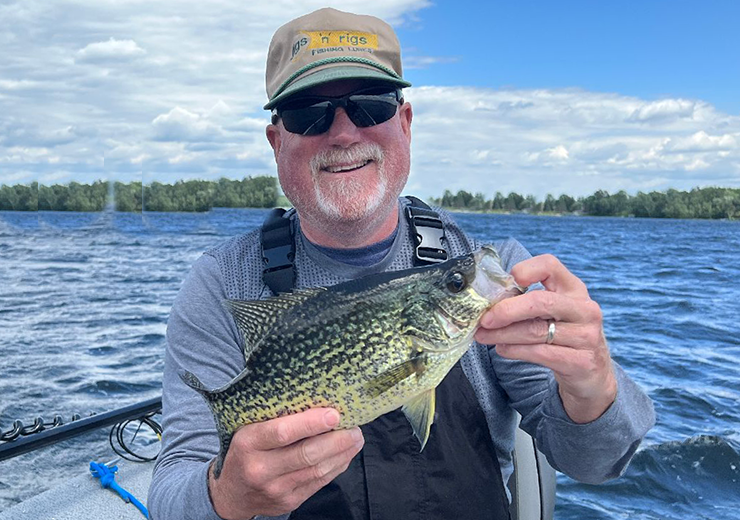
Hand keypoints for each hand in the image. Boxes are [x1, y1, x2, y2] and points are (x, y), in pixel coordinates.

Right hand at [208, 408, 363, 519]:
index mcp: (248, 443)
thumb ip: (275, 418)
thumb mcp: (248, 429)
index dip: (311, 423)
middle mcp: (260, 468)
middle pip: (306, 454)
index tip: (334, 413)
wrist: (231, 494)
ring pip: (317, 471)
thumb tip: (316, 401)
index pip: (282, 432)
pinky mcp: (289, 502)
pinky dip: (336, 467)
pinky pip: (319, 483)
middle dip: (337, 440)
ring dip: (342, 453)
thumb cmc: (245, 451)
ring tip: (356, 438)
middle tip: (355, 426)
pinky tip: (345, 455)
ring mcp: (276, 489)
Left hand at [474, 254, 616, 423]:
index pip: (550, 265)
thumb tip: (488, 303)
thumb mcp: (553, 312)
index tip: (505, 283)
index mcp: (574, 289)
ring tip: (483, 336)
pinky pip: (540, 353)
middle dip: (506, 310)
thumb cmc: (563, 336)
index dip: (525, 269)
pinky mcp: (582, 362)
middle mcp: (584, 309)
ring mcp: (586, 336)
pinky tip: (502, 349)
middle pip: (540, 301)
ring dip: (503, 334)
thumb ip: (527, 303)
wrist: (593, 373)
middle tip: (484, 319)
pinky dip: (515, 350)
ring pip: (535, 331)